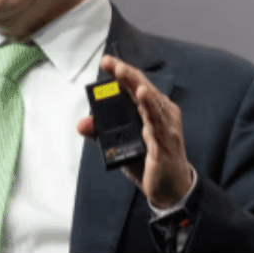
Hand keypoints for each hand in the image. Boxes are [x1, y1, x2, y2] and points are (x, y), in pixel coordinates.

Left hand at [77, 55, 193, 208]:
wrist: (172, 190)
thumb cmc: (150, 163)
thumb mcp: (122, 146)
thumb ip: (102, 133)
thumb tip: (82, 123)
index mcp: (153, 111)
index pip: (137, 86)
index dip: (122, 72)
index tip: (106, 62)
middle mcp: (162, 114)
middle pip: (143, 88)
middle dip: (126, 74)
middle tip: (111, 64)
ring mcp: (166, 126)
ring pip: (149, 100)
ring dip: (135, 85)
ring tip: (123, 73)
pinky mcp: (165, 141)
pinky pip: (156, 121)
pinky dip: (149, 106)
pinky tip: (142, 95)